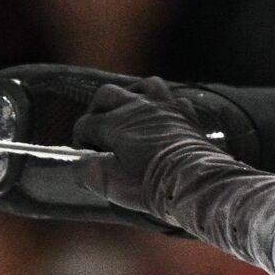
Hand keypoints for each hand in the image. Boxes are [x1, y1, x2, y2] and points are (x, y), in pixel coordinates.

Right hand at [72, 76, 212, 211]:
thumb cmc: (152, 187)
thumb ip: (87, 172)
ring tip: (129, 112)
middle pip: (108, 95)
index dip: (81, 141)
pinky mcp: (186, 117)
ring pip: (145, 87)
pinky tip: (164, 118)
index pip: (86, 124)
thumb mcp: (112, 184)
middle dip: (97, 110)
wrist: (196, 184)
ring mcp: (165, 109)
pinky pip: (175, 100)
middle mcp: (137, 108)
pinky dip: (166, 107)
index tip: (86, 156)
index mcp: (115, 124)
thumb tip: (79, 164)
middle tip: (99, 130)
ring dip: (133, 96)